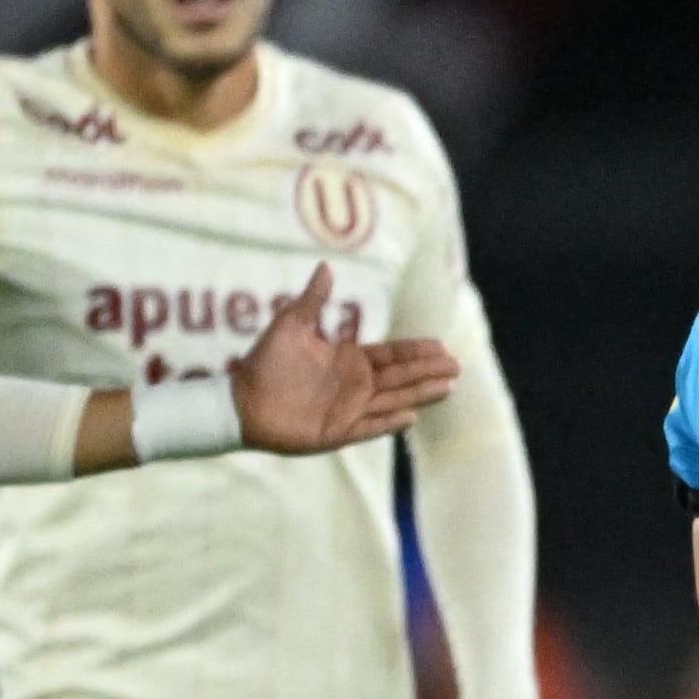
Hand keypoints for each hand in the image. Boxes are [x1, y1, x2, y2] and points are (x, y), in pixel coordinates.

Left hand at [231, 268, 458, 452]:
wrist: (241, 402)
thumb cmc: (265, 363)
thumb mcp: (290, 325)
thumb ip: (313, 300)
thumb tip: (326, 266)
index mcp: (349, 359)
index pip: (392, 354)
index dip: (416, 350)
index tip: (441, 345)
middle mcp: (356, 385)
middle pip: (402, 377)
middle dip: (429, 371)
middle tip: (457, 365)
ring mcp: (350, 409)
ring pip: (394, 400)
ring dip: (420, 394)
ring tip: (448, 388)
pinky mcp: (339, 432)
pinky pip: (370, 427)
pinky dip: (390, 423)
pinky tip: (412, 417)